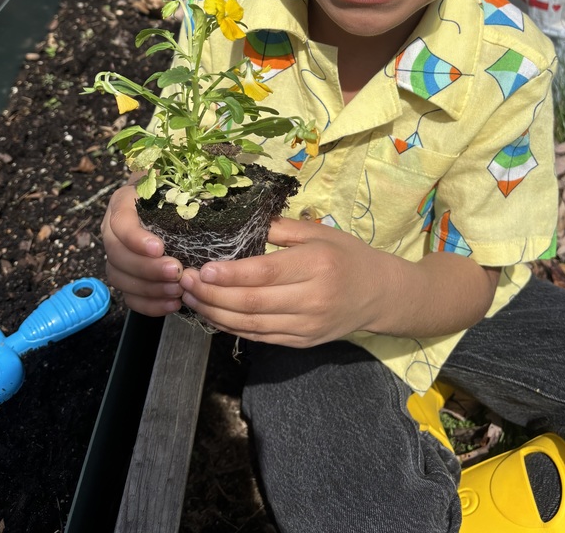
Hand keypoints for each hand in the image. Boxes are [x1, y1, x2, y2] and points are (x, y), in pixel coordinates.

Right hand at [101, 184, 183, 315]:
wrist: (164, 202)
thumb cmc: (172, 192)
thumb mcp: (173, 185)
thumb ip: (180, 193)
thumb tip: (209, 199)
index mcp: (122, 203)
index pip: (120, 222)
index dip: (135, 238)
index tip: (159, 248)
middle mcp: (112, 230)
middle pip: (117, 254)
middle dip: (147, 268)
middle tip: (176, 272)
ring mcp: (114, 255)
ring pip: (119, 278)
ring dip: (149, 289)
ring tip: (177, 291)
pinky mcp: (123, 277)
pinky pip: (128, 296)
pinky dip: (149, 304)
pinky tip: (172, 304)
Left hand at [179, 217, 399, 345]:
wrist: (380, 294)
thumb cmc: (348, 255)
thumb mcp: (318, 232)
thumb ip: (279, 229)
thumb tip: (238, 222)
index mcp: (316, 265)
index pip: (265, 274)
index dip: (230, 274)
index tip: (202, 268)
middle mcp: (312, 299)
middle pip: (253, 303)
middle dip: (213, 295)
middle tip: (185, 283)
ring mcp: (307, 326)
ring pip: (252, 325)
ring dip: (216, 314)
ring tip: (191, 299)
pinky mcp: (302, 342)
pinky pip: (261, 337)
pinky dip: (233, 328)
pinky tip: (214, 315)